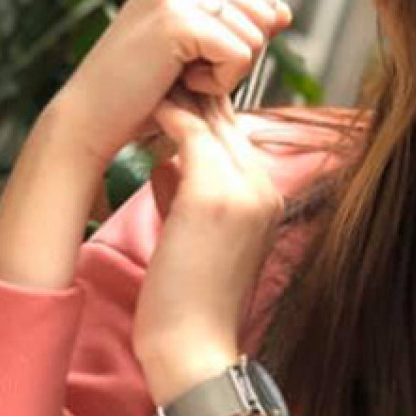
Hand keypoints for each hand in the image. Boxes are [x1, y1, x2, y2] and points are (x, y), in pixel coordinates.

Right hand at [55, 0, 290, 164]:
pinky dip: (219, 83)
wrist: (93, 119)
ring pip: (257, 37)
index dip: (241, 40)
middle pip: (265, 15)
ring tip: (177, 73)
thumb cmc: (147, 85)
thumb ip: (244, 22)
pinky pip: (241, 56)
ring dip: (226, 72)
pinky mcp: (179, 19)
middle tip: (184, 68)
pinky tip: (177, 82)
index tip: (191, 55)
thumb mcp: (202, 45)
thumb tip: (286, 13)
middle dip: (237, 55)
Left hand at [133, 86, 282, 404]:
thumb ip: (192, 190)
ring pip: (215, 119)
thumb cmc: (191, 295)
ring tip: (154, 81)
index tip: (175, 90)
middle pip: (231, 120)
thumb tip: (167, 160)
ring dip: (182, 97)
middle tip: (162, 72)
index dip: (207, 108)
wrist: (195, 344)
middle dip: (195, 93)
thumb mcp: (202, 233)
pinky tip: (149, 109)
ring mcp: (244, 188)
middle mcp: (264, 185)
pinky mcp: (215, 194)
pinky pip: (193, 135)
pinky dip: (171, 117)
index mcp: (266, 196)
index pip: (239, 134)